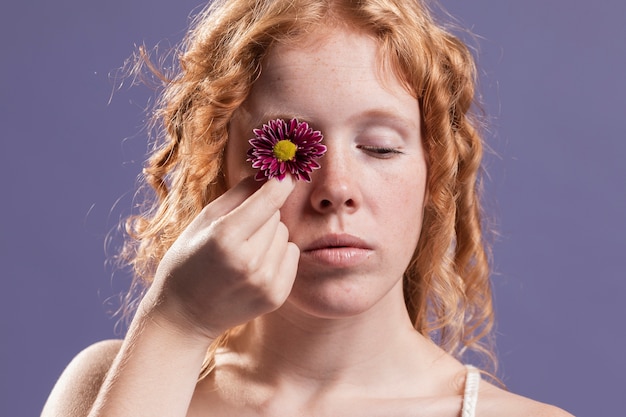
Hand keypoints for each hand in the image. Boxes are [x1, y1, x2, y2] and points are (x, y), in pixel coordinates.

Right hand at [142, 176, 298, 340]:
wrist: (185, 315)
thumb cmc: (190, 259)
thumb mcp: (203, 221)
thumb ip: (238, 194)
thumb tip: (270, 172)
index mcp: (225, 237)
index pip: (269, 199)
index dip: (281, 182)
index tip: (287, 172)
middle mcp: (248, 261)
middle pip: (277, 216)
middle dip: (263, 216)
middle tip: (239, 231)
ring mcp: (265, 281)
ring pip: (286, 235)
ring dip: (270, 237)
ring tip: (244, 252)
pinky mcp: (276, 296)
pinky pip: (292, 255)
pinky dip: (278, 255)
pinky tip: (255, 267)